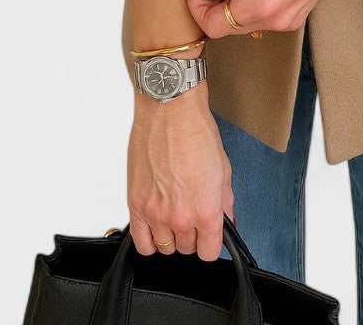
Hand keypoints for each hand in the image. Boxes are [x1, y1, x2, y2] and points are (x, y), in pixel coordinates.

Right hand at [127, 86, 233, 261]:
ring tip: (174, 214)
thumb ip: (225, 202)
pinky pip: (141, 243)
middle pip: (187, 249)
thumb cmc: (195, 131)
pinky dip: (149, 240)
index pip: (209, 251)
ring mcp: (155, 213)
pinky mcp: (135, 205)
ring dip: (172, 236)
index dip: (211, 243)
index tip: (210, 236)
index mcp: (206, 209)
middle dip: (193, 234)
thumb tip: (227, 220)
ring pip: (165, 248)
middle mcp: (180, 216)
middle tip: (193, 213)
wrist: (169, 111)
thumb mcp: (223, 168)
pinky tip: (156, 226)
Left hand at [184, 0, 362, 37]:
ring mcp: (287, 21)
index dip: (197, 7)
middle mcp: (274, 20)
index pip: (213, 25)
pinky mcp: (296, 17)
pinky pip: (263, 17)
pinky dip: (253, 2)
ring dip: (235, 1)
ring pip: (245, 22)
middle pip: (228, 26)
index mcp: (261, 3)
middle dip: (216, 2)